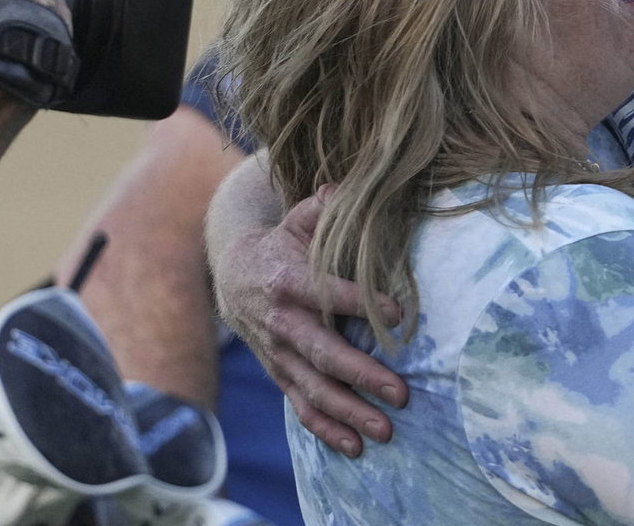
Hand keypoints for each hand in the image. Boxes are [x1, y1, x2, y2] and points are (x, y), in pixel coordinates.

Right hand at [207, 171, 408, 456]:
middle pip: (322, 353)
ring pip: (313, 388)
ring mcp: (279, 354)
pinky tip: (354, 446)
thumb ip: (322, 207)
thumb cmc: (283, 243)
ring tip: (385, 431)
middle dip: (361, 375)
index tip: (397, 313)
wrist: (233, 274)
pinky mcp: (280, 373)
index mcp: (287, 281)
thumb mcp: (297, 220)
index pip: (326, 294)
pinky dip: (325, 429)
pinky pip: (301, 405)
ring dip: (348, 412)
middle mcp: (281, 323)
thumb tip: (344, 187)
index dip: (359, 303)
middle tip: (401, 392)